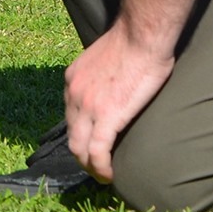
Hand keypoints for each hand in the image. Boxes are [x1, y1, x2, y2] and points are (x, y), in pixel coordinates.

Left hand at [64, 22, 174, 182]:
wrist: (141, 35)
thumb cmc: (134, 42)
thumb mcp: (106, 59)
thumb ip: (102, 76)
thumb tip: (112, 88)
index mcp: (73, 78)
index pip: (71, 114)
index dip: (81, 133)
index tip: (93, 144)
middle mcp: (74, 92)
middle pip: (71, 134)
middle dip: (82, 155)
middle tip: (97, 167)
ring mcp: (87, 105)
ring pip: (79, 147)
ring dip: (89, 167)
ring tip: (103, 176)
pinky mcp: (106, 116)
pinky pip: (97, 152)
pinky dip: (101, 168)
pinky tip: (110, 176)